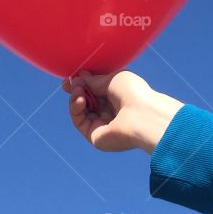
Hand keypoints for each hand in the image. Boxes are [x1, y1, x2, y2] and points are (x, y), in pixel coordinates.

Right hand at [62, 70, 182, 153]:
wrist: (142, 116)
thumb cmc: (134, 93)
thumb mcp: (112, 78)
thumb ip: (94, 80)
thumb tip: (78, 77)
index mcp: (119, 97)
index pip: (96, 90)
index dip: (83, 83)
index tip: (72, 77)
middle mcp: (111, 112)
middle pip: (87, 100)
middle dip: (77, 90)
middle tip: (70, 82)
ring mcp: (103, 125)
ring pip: (80, 111)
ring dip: (76, 98)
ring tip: (78, 90)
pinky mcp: (95, 136)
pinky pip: (79, 122)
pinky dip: (75, 109)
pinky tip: (79, 99)